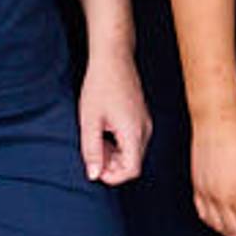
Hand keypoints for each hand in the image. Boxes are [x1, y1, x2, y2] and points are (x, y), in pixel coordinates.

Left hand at [77, 47, 151, 185]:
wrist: (113, 59)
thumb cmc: (100, 86)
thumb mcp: (89, 120)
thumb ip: (91, 150)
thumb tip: (93, 175)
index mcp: (134, 132)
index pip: (131, 170)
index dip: (113, 176)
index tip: (95, 168)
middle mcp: (145, 130)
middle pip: (133, 163)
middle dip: (112, 165)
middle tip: (92, 153)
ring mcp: (145, 123)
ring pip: (133, 152)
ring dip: (114, 155)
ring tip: (96, 139)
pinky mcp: (142, 117)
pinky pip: (134, 140)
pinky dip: (119, 144)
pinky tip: (104, 131)